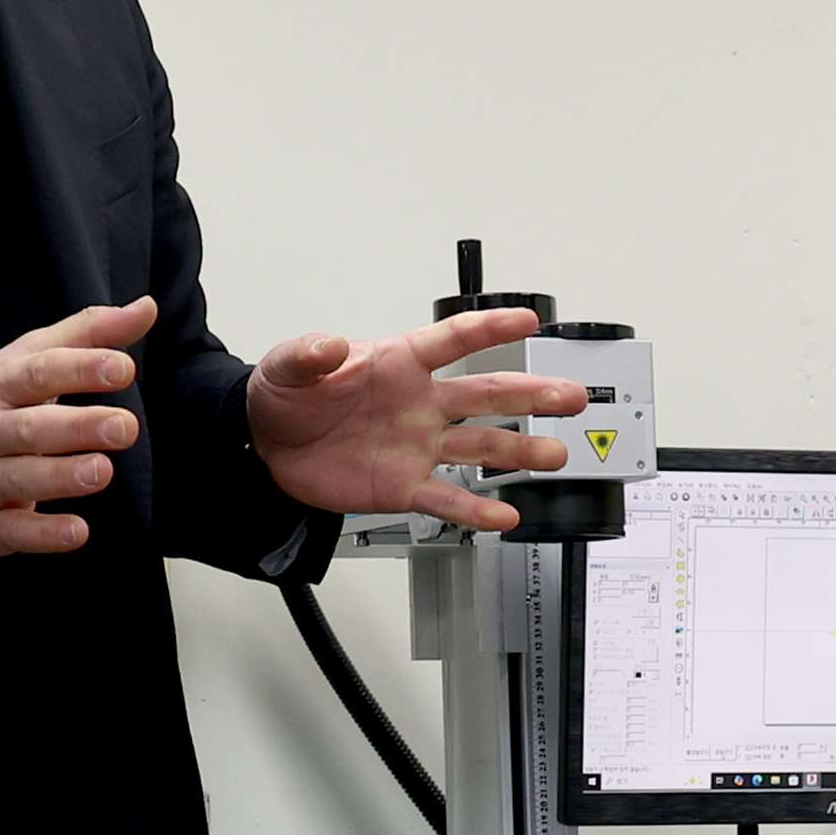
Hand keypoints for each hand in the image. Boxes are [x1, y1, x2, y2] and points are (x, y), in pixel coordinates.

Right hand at [0, 299, 153, 558]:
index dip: (80, 368)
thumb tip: (146, 307)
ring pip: (21, 478)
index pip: (38, 372)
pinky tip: (78, 531)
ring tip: (102, 471)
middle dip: (78, 427)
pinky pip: (13, 531)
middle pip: (31, 427)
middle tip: (124, 427)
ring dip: (63, 476)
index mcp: (0, 386)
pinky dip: (45, 534)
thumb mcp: (26, 359)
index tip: (122, 367)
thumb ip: (87, 334)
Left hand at [246, 307, 595, 532]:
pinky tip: (505, 515)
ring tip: (554, 455)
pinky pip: (448, 498)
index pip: (453, 340)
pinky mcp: (404, 485)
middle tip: (569, 396)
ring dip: (520, 451)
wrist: (265, 449)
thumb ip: (310, 354)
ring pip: (481, 447)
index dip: (489, 328)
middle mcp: (421, 404)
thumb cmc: (284, 398)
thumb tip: (330, 345)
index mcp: (399, 363)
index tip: (526, 318)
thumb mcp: (287, 367)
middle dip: (531, 394)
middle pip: (487, 394)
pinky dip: (476, 510)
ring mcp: (418, 446)